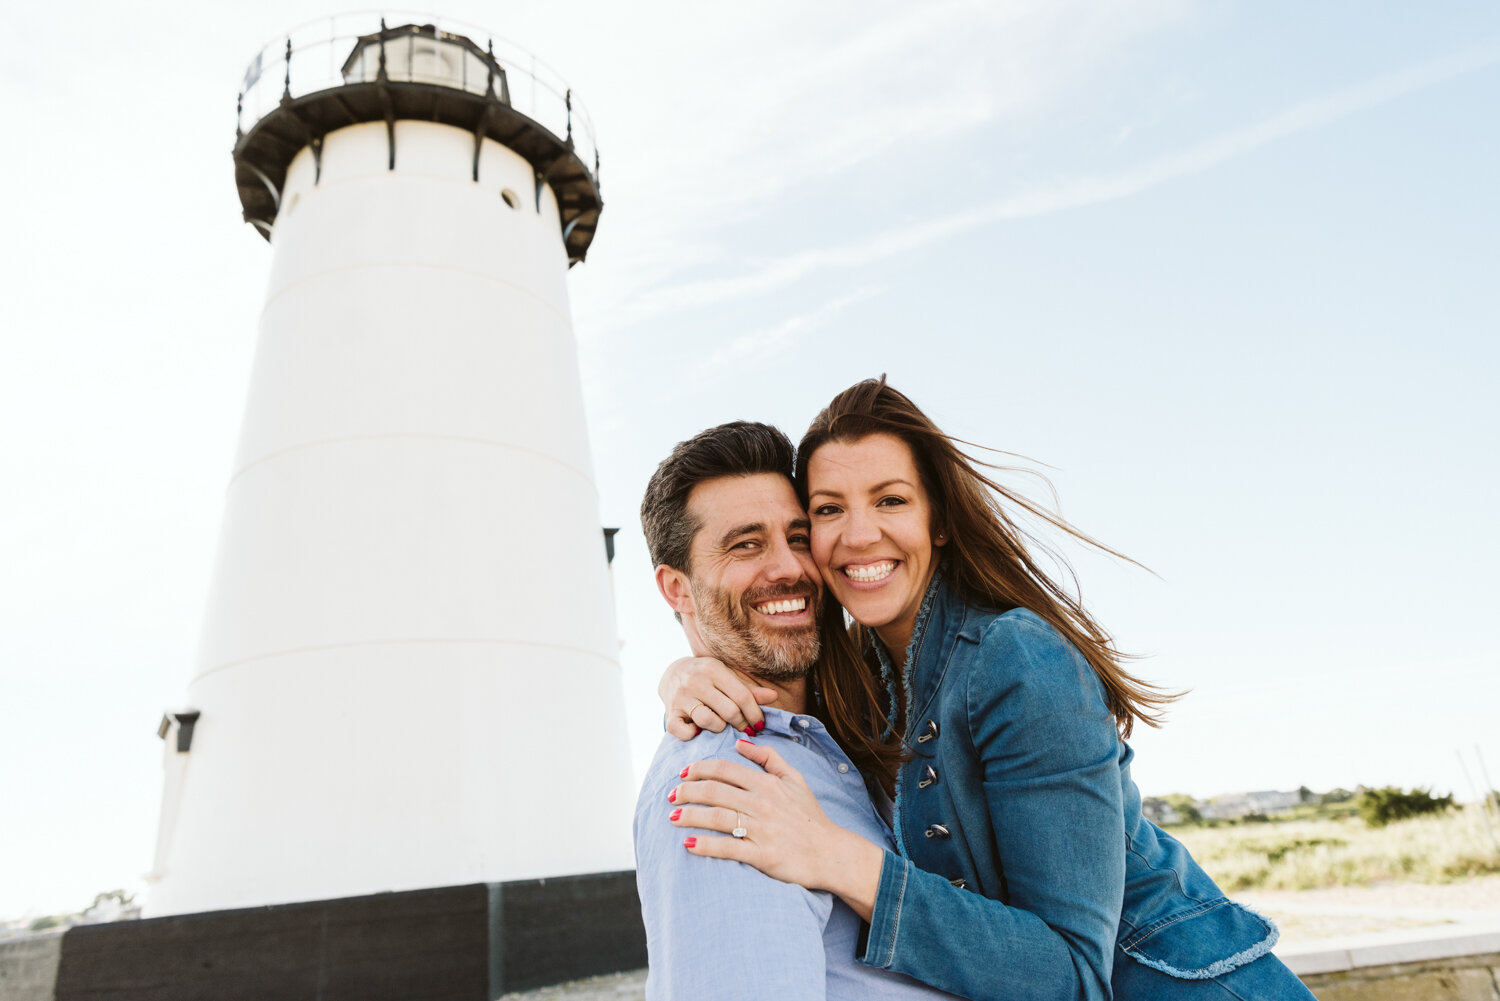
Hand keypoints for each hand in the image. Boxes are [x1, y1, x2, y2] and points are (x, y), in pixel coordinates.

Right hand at [659, 651, 776, 740]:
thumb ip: (749, 690)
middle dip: (741, 724)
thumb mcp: (727, 678)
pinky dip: (693, 735)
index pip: (742, 696)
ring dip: (720, 728)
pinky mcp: (670, 713)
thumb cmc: (708, 678)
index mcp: (714, 669)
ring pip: (709, 721)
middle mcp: (696, 681)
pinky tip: (698, 731)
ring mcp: (681, 697)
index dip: (755, 714)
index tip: (760, 726)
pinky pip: (683, 732)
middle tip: (744, 729)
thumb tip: (774, 696)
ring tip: (722, 726)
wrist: (673, 673)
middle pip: (729, 711)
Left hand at [669, 739, 883, 918]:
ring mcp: (763, 829)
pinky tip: (689, 844)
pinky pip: (728, 848)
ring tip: (672, 818)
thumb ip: (769, 758)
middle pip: (715, 791)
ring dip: (690, 816)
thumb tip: (742, 742)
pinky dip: (706, 845)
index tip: (683, 773)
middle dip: (687, 792)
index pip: (726, 769)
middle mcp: (763, 803)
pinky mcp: (763, 855)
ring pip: (717, 817)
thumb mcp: (795, 779)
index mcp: (768, 784)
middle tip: (671, 796)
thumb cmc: (809, 816)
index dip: (700, 769)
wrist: (831, 853)